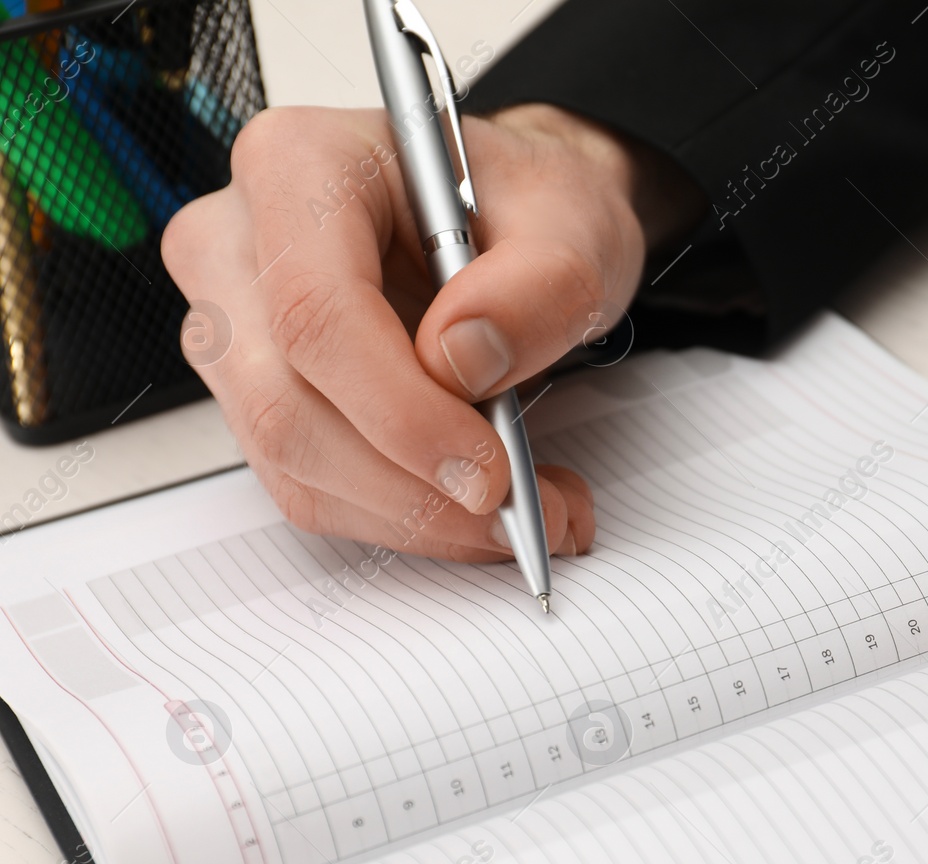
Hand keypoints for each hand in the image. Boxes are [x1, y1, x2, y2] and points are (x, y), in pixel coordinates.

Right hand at [162, 103, 701, 558]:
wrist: (515, 221)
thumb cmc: (528, 206)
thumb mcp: (575, 223)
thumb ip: (537, 285)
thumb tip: (462, 362)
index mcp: (298, 163)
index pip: (315, 310)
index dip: (399, 411)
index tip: (490, 471)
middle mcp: (237, 240)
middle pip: (287, 402)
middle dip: (413, 484)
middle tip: (527, 512)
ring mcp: (232, 324)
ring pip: (294, 460)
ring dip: (417, 513)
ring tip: (531, 510)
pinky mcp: (256, 393)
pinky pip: (310, 484)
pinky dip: (404, 515)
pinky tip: (480, 507)